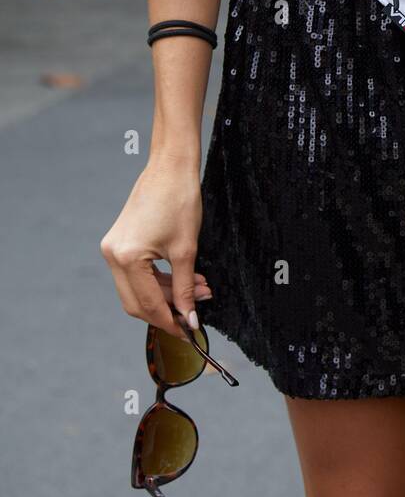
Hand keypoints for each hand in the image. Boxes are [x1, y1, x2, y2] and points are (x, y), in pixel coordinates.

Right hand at [100, 149, 210, 340]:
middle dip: (167, 310)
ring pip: (137, 288)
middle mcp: (113, 255)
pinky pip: (136, 272)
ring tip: (199, 290)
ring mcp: (113, 248)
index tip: (189, 330)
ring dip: (166, 294)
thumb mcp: (186, 250)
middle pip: (137, 301)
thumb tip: (189, 318)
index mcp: (127, 258)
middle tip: (194, 312)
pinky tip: (184, 279)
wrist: (170, 166)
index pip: (148, 304)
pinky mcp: (119, 241)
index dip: (170, 321)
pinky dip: (158, 280)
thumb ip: (185, 288)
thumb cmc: (180, 201)